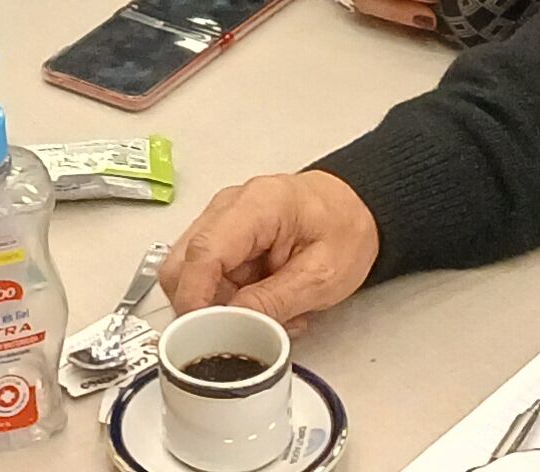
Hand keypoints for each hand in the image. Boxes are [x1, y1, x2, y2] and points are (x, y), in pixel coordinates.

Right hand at [161, 171, 381, 330]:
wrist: (356, 210)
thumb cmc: (346, 230)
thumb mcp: (323, 277)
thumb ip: (274, 302)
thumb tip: (231, 325)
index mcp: (257, 205)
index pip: (204, 252)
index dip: (195, 297)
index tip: (202, 332)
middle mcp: (228, 208)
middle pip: (183, 264)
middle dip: (203, 307)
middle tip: (241, 329)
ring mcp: (221, 222)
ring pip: (190, 276)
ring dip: (220, 306)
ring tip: (266, 314)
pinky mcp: (223, 239)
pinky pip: (208, 277)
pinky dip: (227, 300)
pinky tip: (262, 303)